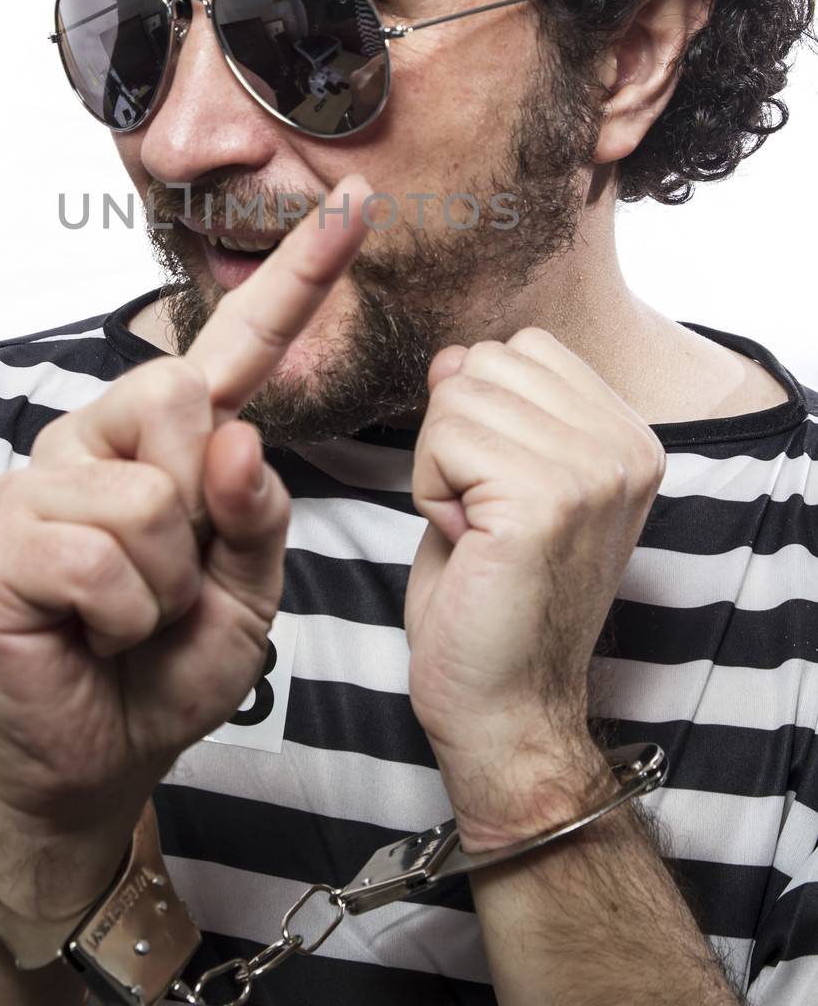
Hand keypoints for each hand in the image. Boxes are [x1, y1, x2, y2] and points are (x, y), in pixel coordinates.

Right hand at [0, 172, 370, 915]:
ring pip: (149, 496)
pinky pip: (98, 557)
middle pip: (180, 398)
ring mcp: (42, 480)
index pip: (240, 344)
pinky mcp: (0, 539)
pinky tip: (96, 633)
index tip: (355, 203)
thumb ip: (259, 513)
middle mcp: (100, 436)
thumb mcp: (251, 591)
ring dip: (166, 584)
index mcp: (173, 440)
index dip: (301, 275)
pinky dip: (124, 616)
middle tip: (174, 578)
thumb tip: (235, 436)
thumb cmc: (172, 663)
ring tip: (133, 615)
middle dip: (204, 509)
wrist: (99, 756)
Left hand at [403, 327, 664, 845]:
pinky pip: (442, 439)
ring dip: (439, 466)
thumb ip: (490, 408)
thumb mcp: (499, 479)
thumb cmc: (492, 601)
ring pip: (457, 396)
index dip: (483, 413)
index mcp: (629, 437)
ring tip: (475, 533)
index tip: (499, 494)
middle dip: (454, 435)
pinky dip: (429, 490)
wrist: (505, 710)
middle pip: (486, 362)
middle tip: (482, 516)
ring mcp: (591, 471)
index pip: (525, 348)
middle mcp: (625, 447)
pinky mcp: (544, 501)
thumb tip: (454, 353)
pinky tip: (466, 544)